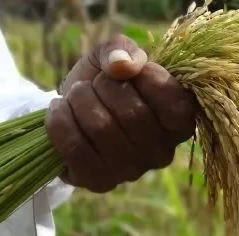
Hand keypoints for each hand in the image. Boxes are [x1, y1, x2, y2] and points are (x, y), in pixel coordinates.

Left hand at [45, 35, 196, 192]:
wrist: (71, 110)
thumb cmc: (103, 82)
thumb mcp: (115, 56)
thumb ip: (123, 49)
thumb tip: (122, 65)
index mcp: (179, 123)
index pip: (175, 103)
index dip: (147, 78)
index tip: (128, 71)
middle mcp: (162, 153)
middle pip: (133, 113)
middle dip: (104, 86)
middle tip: (95, 84)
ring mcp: (132, 171)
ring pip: (102, 128)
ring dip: (80, 100)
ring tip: (76, 95)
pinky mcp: (100, 183)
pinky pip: (76, 148)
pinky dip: (60, 121)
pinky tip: (59, 111)